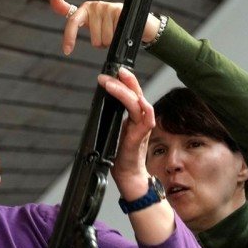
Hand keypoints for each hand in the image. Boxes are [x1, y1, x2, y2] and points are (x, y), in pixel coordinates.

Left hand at [49, 0, 160, 55]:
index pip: (72, 22)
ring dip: (111, 42)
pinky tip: (121, 31)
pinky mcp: (119, 11)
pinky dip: (118, 38)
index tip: (67, 51)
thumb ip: (70, 13)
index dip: (69, 37)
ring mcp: (107, 8)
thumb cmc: (110, 22)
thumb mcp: (90, 20)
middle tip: (108, 35)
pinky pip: (114, 36)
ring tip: (115, 33)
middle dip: (102, 43)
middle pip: (94, 40)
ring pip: (105, 40)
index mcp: (86, 9)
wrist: (136, 20)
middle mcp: (96, 6)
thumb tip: (53, 0)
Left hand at [98, 67, 154, 197]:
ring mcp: (142, 127)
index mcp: (134, 117)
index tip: (112, 73)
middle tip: (112, 72)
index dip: (124, 82)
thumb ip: (113, 118)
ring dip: (126, 91)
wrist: (128, 175)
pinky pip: (146, 118)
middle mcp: (140, 119)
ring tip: (111, 84)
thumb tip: (101, 103)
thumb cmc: (120, 156)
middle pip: (137, 93)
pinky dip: (140, 107)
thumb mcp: (114, 131)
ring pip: (139, 102)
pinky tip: (131, 99)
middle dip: (125, 80)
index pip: (131, 94)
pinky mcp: (140, 136)